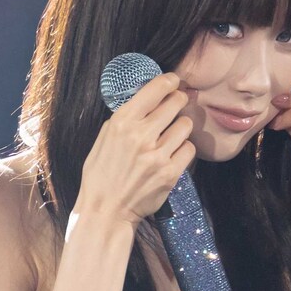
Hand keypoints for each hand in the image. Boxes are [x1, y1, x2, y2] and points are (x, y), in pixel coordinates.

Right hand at [78, 73, 194, 228]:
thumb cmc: (101, 174)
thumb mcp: (104, 139)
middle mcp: (141, 136)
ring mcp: (157, 155)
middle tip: (178, 103)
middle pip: (175, 103)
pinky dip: (183, 149)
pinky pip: (189, 149)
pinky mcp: (170, 173)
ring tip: (172, 134)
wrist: (106, 210)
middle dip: (179, 100)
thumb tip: (146, 99)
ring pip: (185, 125)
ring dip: (181, 127)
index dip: (168, 82)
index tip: (174, 81)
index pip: (154, 90)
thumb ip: (125, 119)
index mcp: (122, 123)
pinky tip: (173, 153)